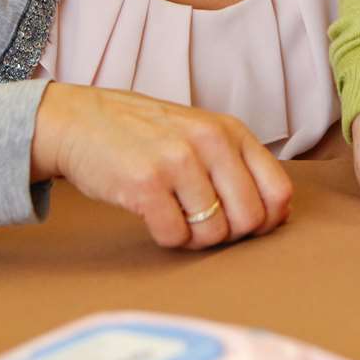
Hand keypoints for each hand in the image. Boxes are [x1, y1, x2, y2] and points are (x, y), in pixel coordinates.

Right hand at [30, 83, 291, 250]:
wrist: (81, 121)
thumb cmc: (146, 134)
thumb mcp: (202, 133)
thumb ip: (238, 165)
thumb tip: (277, 215)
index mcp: (231, 131)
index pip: (278, 192)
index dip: (266, 221)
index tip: (243, 224)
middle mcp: (210, 142)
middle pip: (250, 219)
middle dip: (229, 234)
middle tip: (203, 224)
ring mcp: (178, 162)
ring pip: (214, 233)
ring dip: (195, 238)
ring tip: (176, 217)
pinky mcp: (145, 185)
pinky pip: (175, 237)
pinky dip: (167, 238)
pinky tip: (154, 217)